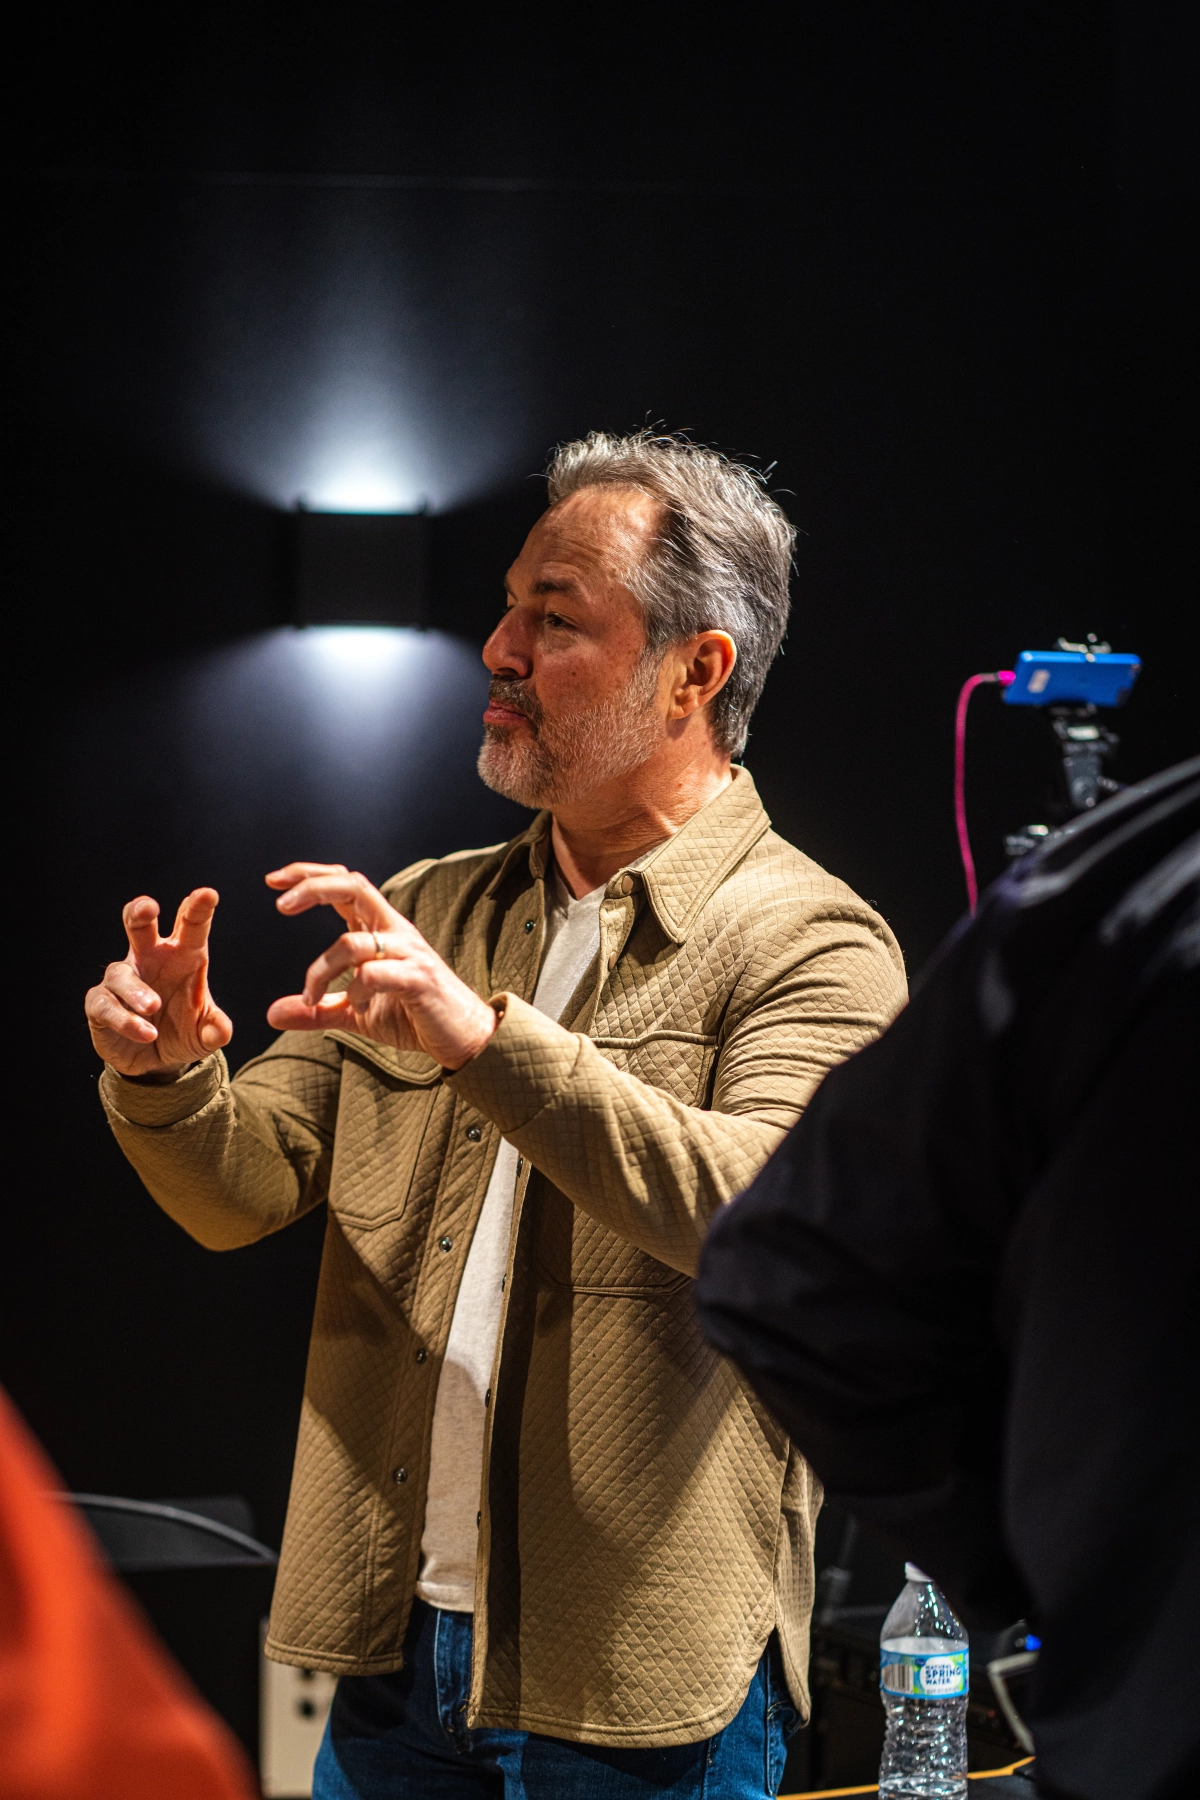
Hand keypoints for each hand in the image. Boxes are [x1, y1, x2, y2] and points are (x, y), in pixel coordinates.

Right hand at [85, 890, 232, 1078]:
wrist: (156, 1062)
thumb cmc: (183, 1032)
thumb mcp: (206, 1034)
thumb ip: (216, 1030)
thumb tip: (220, 1032)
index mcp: (182, 956)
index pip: (190, 926)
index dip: (197, 908)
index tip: (208, 894)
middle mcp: (150, 960)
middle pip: (139, 926)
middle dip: (140, 912)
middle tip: (148, 907)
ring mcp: (123, 980)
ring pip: (121, 973)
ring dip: (136, 990)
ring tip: (153, 1007)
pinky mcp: (100, 1004)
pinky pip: (106, 1005)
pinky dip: (125, 1019)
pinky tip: (145, 1033)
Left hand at [264, 864, 497, 1070]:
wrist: (464, 1038)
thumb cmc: (413, 1016)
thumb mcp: (356, 1012)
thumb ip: (318, 1009)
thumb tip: (272, 1013)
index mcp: (380, 929)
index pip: (345, 885)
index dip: (310, 876)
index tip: (273, 883)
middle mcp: (394, 931)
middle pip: (354, 886)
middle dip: (313, 887)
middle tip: (281, 906)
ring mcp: (408, 952)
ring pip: (353, 942)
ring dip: (320, 971)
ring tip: (310, 998)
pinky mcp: (418, 979)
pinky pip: (375, 973)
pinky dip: (356, 989)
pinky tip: (356, 1005)